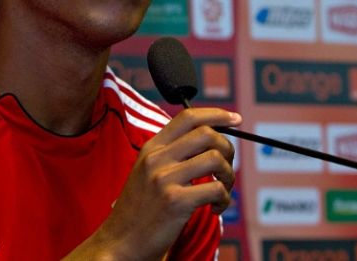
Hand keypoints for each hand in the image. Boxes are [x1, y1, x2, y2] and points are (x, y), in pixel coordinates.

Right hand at [65, 107, 240, 260]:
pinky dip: (224, 200)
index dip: (216, 114)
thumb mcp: (147, 172)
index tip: (235, 119)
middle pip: (206, 134)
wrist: (120, 241)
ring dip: (229, 175)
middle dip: (228, 148)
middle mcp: (157, 158)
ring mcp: (165, 179)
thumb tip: (209, 140)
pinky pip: (216, 189)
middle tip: (226, 168)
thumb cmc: (140, 209)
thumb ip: (170, 154)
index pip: (187, 116)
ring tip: (222, 190)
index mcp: (151, 148)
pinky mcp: (175, 201)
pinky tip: (215, 208)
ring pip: (215, 159)